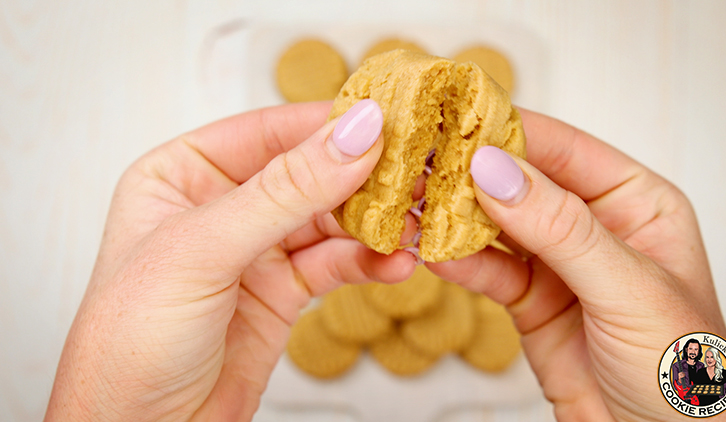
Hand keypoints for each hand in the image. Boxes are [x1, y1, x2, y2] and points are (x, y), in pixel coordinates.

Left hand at [45, 100, 415, 420]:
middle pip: (307, 174)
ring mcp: (254, 250)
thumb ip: (284, 192)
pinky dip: (368, 261)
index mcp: (182, 175)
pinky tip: (393, 262)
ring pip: (328, 220)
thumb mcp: (203, 250)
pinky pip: (335, 264)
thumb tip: (351, 136)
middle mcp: (221, 207)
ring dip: (373, 223)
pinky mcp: (282, 291)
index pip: (267, 132)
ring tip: (410, 226)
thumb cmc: (128, 344)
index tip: (384, 122)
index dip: (327, 126)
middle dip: (361, 178)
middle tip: (410, 175)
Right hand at [428, 109, 725, 420]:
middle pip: (521, 182)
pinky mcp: (528, 300)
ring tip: (415, 204)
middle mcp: (593, 225)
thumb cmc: (683, 372)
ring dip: (454, 216)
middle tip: (422, 163)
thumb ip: (562, 228)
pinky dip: (458, 261)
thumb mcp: (629, 289)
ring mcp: (557, 263)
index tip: (456, 124)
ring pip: (496, 225)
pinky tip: (434, 252)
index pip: (564, 150)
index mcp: (636, 201)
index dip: (510, 133)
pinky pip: (487, 270)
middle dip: (471, 174)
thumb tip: (498, 171)